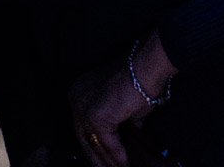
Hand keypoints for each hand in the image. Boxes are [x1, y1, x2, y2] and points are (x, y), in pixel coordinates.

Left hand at [68, 31, 175, 166]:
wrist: (147, 67)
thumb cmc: (139, 83)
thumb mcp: (125, 108)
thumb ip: (120, 125)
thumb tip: (123, 145)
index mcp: (79, 93)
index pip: (82, 129)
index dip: (93, 149)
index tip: (102, 164)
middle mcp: (76, 98)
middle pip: (84, 138)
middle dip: (97, 159)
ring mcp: (83, 106)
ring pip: (94, 142)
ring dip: (108, 161)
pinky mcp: (95, 114)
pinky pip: (107, 141)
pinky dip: (118, 154)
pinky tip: (126, 164)